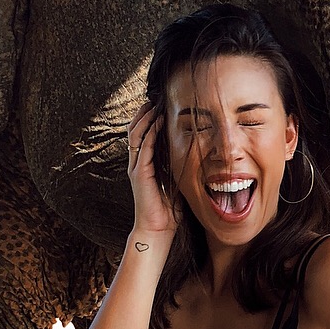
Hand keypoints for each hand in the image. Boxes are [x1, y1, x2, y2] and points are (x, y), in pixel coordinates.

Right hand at [126, 103, 177, 240]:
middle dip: (143, 113)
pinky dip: (150, 132)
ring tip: (154, 104)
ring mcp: (136, 168)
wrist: (157, 230)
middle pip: (135, 130)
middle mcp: (137, 164)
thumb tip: (194, 156)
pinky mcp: (140, 173)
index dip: (148, 120)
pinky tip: (159, 121)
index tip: (160, 106)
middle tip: (154, 99)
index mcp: (144, 165)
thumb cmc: (168, 211)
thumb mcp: (175, 183)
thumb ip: (178, 169)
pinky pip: (143, 147)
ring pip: (135, 134)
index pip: (142, 135)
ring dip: (145, 118)